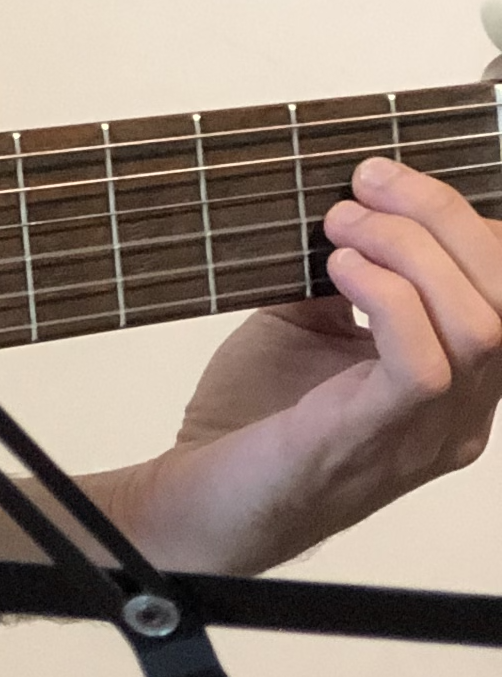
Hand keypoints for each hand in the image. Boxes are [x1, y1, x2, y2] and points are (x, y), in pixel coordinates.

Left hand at [107, 154, 501, 572]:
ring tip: (339, 227)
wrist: (202, 497)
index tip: (384, 180)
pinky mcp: (376, 437)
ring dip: (409, 249)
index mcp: (458, 381)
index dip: (460, 220)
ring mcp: (427, 431)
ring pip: (481, 323)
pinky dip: (388, 296)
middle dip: (443, 218)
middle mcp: (461, 411)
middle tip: (367, 186)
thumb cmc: (257, 417)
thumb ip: (350, 273)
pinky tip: (338, 270)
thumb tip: (356, 202)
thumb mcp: (312, 322)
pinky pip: (425, 362)